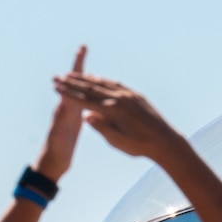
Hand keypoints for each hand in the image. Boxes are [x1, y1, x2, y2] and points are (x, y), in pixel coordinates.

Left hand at [34, 46, 87, 180]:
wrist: (52, 163)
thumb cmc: (57, 152)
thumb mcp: (61, 137)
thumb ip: (63, 121)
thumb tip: (65, 105)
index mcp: (65, 109)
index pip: (72, 82)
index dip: (76, 66)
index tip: (81, 51)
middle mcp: (66, 107)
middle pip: (74, 81)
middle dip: (78, 64)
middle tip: (83, 47)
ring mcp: (70, 112)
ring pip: (79, 89)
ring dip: (83, 75)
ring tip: (89, 62)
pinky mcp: (75, 119)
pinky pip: (84, 99)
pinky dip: (88, 91)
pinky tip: (93, 88)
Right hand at [54, 72, 182, 161]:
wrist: (165, 141)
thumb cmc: (139, 146)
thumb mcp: (117, 141)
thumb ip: (101, 127)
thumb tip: (86, 115)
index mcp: (112, 111)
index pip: (84, 100)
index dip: (68, 93)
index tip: (55, 87)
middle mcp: (120, 99)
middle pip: (91, 88)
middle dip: (72, 82)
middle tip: (57, 77)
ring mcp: (129, 95)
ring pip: (103, 83)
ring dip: (86, 79)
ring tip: (73, 75)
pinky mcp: (136, 96)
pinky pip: (116, 85)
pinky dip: (103, 81)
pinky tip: (97, 79)